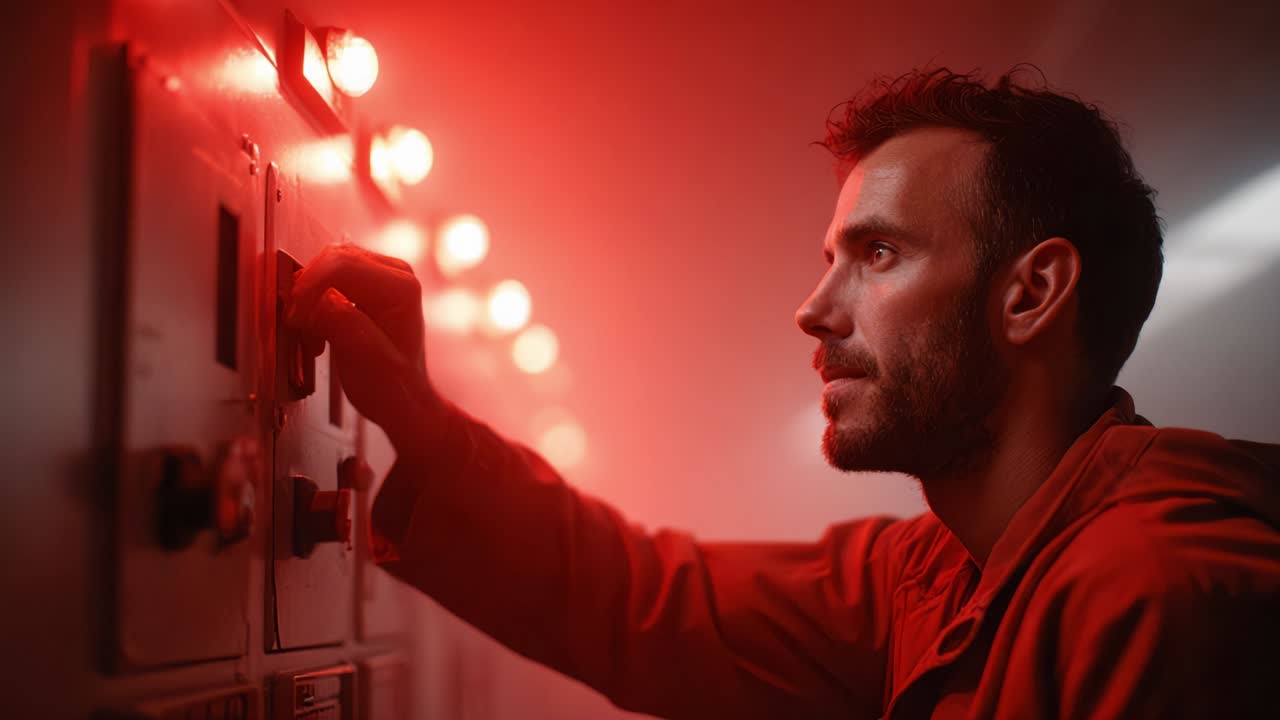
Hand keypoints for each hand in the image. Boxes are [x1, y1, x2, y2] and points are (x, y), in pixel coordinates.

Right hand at [287, 244, 442, 448]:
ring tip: (313, 335)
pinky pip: (327, 278)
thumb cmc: (391, 386)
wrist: (400, 400)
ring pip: (325, 267)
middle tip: (300, 328)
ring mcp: (381, 275)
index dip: (309, 287)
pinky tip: (319, 330)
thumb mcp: (363, 357)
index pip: (340, 264)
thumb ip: (340, 322)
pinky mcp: (366, 283)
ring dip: (310, 299)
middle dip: (308, 293)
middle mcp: (395, 274)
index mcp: (401, 287)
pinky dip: (315, 302)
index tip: (296, 316)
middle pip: (330, 259)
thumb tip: (311, 299)